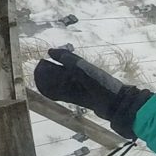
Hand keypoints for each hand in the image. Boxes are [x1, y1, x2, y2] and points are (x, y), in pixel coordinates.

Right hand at [33, 47, 151, 138]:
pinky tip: (50, 93)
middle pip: (65, 70)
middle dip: (54, 69)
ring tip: (42, 80)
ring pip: (65, 83)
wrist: (115, 104)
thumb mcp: (83, 69)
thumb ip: (68, 60)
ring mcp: (82, 88)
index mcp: (84, 66)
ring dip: (55, 82)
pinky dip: (59, 93)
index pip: (69, 57)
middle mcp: (83, 76)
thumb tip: (51, 52)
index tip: (48, 53)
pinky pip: (67, 95)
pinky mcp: (83, 100)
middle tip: (40, 68)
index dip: (58, 55)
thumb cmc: (100, 84)